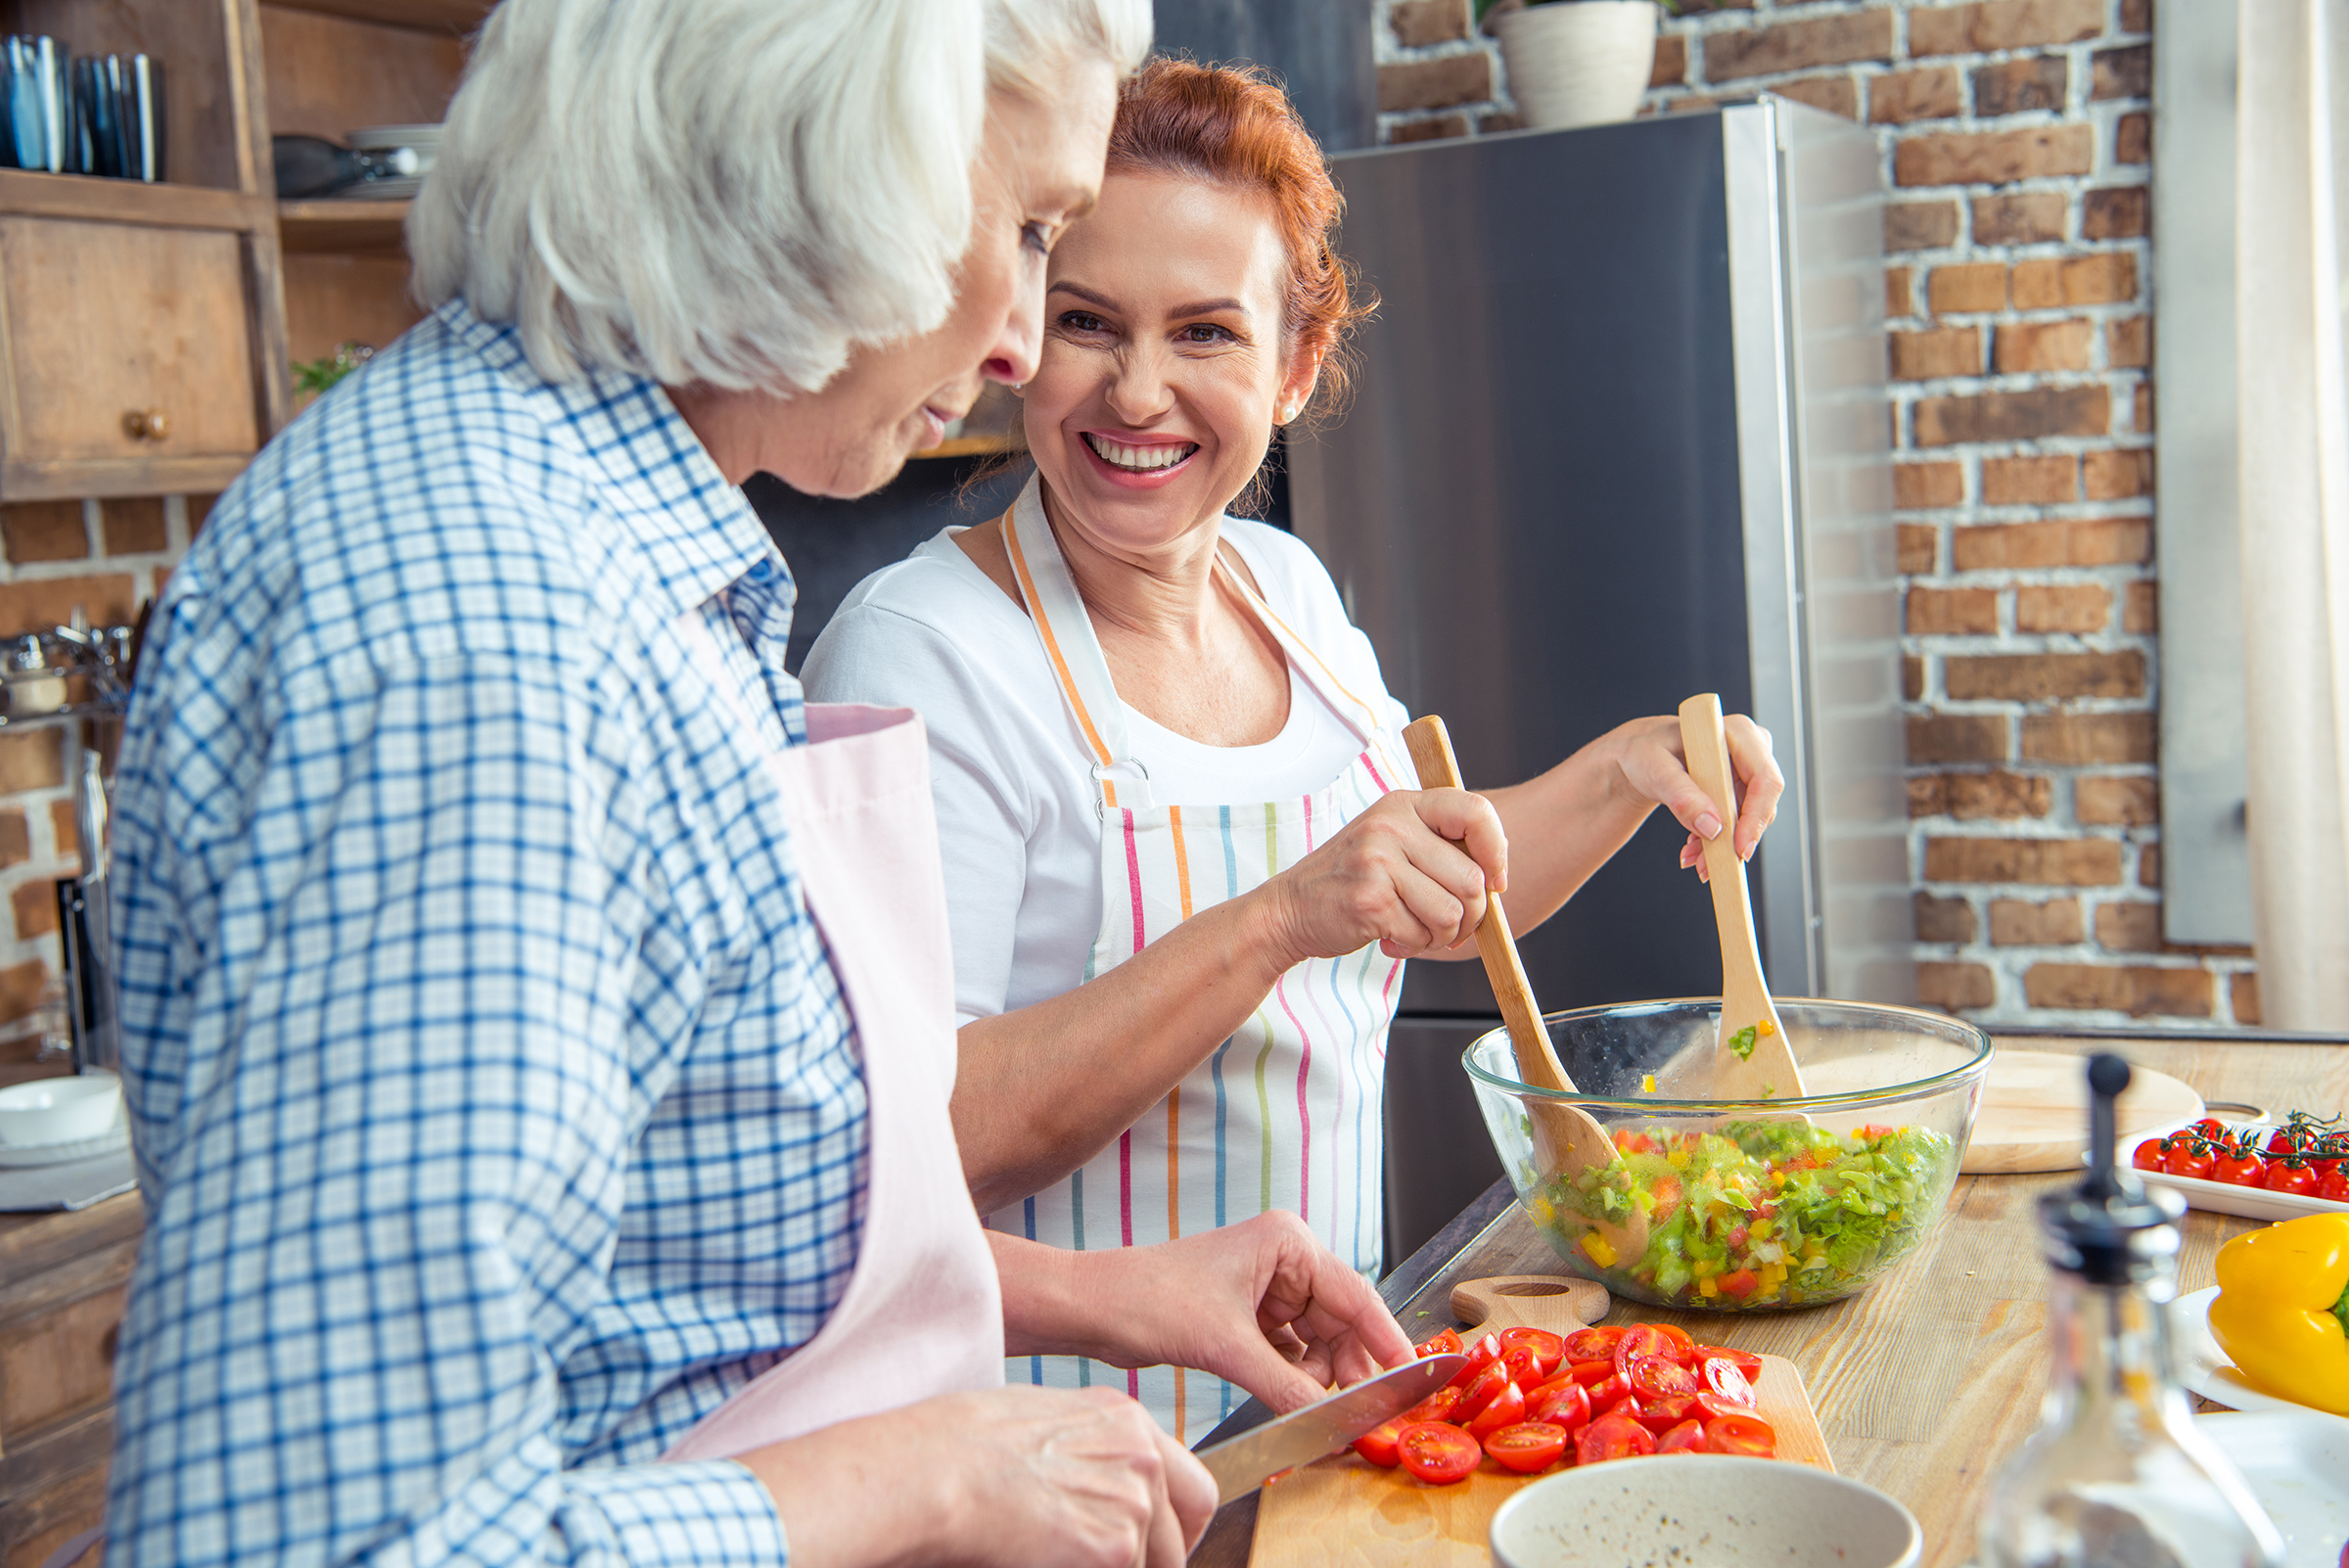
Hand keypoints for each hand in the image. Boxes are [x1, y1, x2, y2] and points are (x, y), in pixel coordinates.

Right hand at [746, 1384, 1214, 1567]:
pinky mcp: (1116, 1548)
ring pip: (1156, 1561)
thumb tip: (1091, 1491)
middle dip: (1166, 1554)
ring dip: (1121, 1565)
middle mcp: (1142, 1455)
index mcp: (1123, 1419)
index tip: (1162, 1546)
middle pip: (1190, 1525)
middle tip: (1124, 1562)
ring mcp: (1135, 1501)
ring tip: (1061, 1555)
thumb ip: (1086, 1452)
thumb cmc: (958, 1447)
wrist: (935, 1470)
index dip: (1180, 1523)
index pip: (1190, 1482)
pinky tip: (1049, 1560)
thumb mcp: (1039, 1424)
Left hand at [1071, 1211, 1415, 1413]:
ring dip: (1318, 1381)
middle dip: (1348, 1370)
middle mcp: (1284, 1261)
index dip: (1386, 1341)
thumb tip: (1332, 1421)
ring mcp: (1268, 1291)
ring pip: (1318, 1345)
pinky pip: (1292, 1356)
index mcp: (1287, 1242)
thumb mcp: (1226, 1347)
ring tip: (1314, 1413)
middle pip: (1341, 1325)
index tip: (1411, 1378)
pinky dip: (1295, 1381)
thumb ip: (1287, 1387)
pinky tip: (1294, 1404)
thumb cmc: (1149, 1299)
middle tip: (1362, 1415)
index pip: (1355, 1295)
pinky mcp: (1250, 1320)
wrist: (1094, 1308)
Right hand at [1257, 788, 1507, 963]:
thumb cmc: (1352, 881)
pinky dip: (1415, 946)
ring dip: (1443, 936)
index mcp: (1404, 805)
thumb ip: (1438, 848)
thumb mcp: (1391, 842)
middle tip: (1449, 927)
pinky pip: (1423, 934)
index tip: (1496, 883)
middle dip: (1472, 916)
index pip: (1477, 812)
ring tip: (1417, 932)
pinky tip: (1391, 938)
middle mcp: (1391, 825)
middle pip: (1472, 879)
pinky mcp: (1371, 900)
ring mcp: (1378, 861)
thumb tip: (1496, 879)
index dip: (1498, 852)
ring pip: (1453, 912)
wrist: (1289, 909)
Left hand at [1608, 714, 1783, 880]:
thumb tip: (1713, 828)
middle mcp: (1751, 749)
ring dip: (1722, 845)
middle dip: (1734, 839)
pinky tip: (1694, 850)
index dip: (1757, 817)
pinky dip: (1717, 840)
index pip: (1765, 779)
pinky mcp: (1741, 790)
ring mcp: (1748, 771)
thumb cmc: (1647, 751)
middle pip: (1761, 803)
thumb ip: (1683, 796)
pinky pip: (1739, 822)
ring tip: (1692, 859)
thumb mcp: (1656, 771)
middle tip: (1706, 866)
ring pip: (1750, 819)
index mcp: (1738, 733)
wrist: (1642, 755)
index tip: (1740, 849)